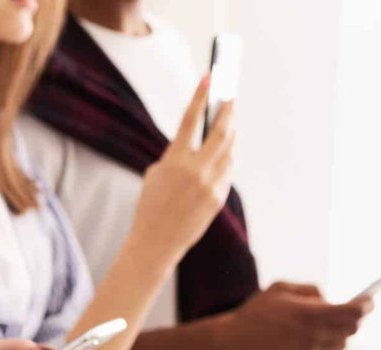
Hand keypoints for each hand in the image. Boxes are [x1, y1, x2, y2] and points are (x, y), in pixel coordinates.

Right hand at [131, 78, 237, 260]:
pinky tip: (223, 158)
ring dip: (229, 137)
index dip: (200, 95)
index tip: (210, 77)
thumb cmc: (150, 207)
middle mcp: (195, 169)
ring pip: (229, 150)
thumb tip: (199, 146)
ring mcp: (210, 183)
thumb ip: (176, 157)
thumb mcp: (155, 176)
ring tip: (228, 127)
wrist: (156, 242)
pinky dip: (225, 162)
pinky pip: (227, 171)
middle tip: (230, 99)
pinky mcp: (218, 196)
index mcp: (174, 160)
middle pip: (221, 131)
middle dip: (227, 111)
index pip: (190, 119)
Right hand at [221, 281, 372, 349]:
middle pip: (352, 329)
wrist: (232, 344)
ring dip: (337, 334)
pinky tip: (294, 340)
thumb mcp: (280, 289)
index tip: (370, 301)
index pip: (352, 311)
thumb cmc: (254, 313)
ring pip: (339, 344)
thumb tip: (327, 299)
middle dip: (354, 320)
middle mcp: (315, 335)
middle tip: (352, 312)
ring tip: (320, 327)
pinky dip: (315, 345)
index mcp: (311, 313)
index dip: (366, 305)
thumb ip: (309, 290)